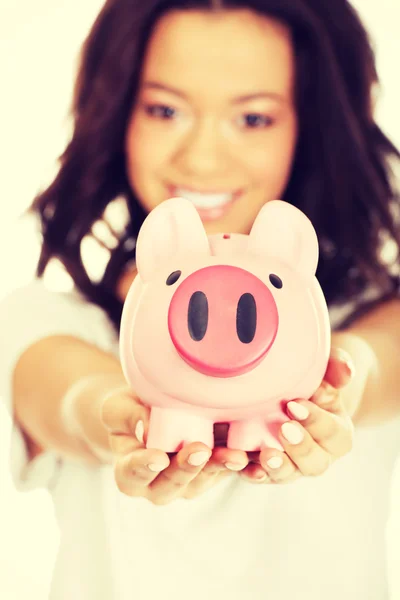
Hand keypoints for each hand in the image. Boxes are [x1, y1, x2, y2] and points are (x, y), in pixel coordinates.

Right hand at [101, 390, 249, 504]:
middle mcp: (159, 485)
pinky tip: (257, 457)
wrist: (150, 409)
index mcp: (130, 473)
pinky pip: (229, 471)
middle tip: (200, 450)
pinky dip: (244, 464)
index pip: (133, 474)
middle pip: (173, 484)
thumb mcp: (119, 407)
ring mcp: (189, 481)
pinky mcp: (214, 471)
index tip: (158, 457)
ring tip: (235, 455)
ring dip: (220, 467)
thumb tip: (145, 429)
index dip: (144, 467)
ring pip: (205, 479)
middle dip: (188, 468)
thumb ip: (128, 417)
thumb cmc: (128, 409)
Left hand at [239, 347, 354, 484]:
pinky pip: (257, 475)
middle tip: (283, 428)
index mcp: (336, 433)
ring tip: (266, 455)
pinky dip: (248, 472)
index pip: (333, 433)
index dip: (316, 421)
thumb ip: (336, 368)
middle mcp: (316, 455)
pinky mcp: (263, 468)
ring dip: (276, 467)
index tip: (294, 404)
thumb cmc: (310, 379)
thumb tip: (345, 371)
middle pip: (315, 463)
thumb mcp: (324, 369)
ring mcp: (290, 466)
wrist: (282, 388)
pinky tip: (239, 462)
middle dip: (300, 447)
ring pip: (286, 474)